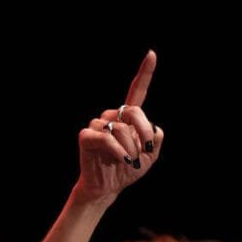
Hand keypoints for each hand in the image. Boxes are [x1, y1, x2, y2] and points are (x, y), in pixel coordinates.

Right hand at [75, 50, 162, 202]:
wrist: (107, 187)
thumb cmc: (127, 170)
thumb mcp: (150, 156)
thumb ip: (156, 139)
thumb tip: (151, 129)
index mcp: (128, 117)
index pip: (137, 91)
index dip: (145, 72)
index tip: (151, 54)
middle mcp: (112, 116)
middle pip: (132, 110)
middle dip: (143, 131)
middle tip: (145, 151)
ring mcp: (97, 125)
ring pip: (121, 128)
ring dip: (131, 148)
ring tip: (130, 161)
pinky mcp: (86, 136)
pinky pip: (106, 138)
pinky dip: (118, 151)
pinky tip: (121, 160)